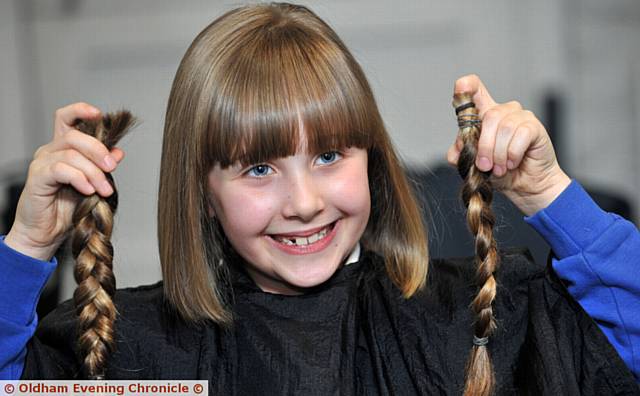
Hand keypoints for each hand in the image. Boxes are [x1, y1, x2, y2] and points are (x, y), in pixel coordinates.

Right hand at [4, 103, 124, 260]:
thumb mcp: (92, 184)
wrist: (46, 233)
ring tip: (104, 190)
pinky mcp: (37, 178)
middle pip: (75, 135)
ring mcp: (42, 163)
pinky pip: (61, 169)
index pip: (66, 118)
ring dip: (94, 172)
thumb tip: (119, 152)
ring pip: (71, 154)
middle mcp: (50, 151)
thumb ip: (103, 167)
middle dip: (99, 150)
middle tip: (112, 168)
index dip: (81, 111)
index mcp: (63, 148)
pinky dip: (80, 178)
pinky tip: (88, 191)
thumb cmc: (66, 209)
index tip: (100, 115)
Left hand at [447, 74, 570, 215]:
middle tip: (485, 166)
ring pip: (504, 127)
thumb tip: (458, 145)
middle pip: (488, 116)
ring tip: (500, 168)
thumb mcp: (473, 165)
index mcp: (484, 115)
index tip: (461, 90)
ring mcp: (520, 116)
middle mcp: (503, 111)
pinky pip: (520, 135)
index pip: (474, 90)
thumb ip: (460, 153)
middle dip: (484, 146)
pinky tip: (513, 162)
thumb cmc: (500, 171)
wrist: (524, 185)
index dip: (466, 87)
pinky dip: (512, 154)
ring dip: (499, 153)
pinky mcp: (534, 126)